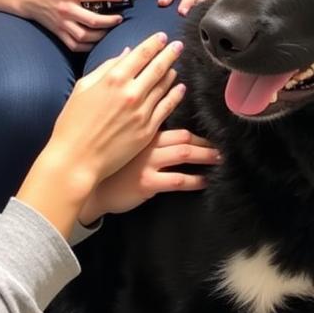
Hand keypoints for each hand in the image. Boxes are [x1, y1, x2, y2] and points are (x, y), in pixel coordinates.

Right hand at [22, 0, 124, 50]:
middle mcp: (65, 9)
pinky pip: (74, 45)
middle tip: (119, 17)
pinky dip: (86, 46)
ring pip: (84, 35)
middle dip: (109, 20)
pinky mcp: (58, 32)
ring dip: (100, 35)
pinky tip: (95, 41)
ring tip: (109, 29)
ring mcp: (62, 23)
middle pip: (92, 19)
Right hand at [46, 32, 185, 187]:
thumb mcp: (83, 87)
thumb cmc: (73, 123)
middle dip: (170, 53)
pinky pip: (166, 107)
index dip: (155, 43)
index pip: (142, 53)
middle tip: (179, 45)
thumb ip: (106, 67)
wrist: (76, 160)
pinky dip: (175, 95)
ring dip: (172, 73)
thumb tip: (126, 53)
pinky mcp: (148, 130)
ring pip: (164, 86)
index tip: (163, 37)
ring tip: (176, 65)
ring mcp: (142, 112)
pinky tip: (180, 88)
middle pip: (158, 67)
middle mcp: (131, 93)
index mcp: (113, 79)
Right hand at [78, 129, 220, 223]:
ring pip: (184, 154)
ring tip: (219, 160)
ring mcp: (148, 163)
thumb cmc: (108, 164)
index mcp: (143, 133)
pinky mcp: (147, 182)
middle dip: (206, 142)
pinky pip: (177, 180)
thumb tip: (161, 127)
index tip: (210, 135)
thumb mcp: (124, 143)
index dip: (196, 132)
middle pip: (184, 138)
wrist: (91, 186)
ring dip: (205, 156)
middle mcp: (148, 145)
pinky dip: (194, 180)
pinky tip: (204, 181)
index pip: (175, 126)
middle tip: (222, 147)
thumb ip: (141, 131)